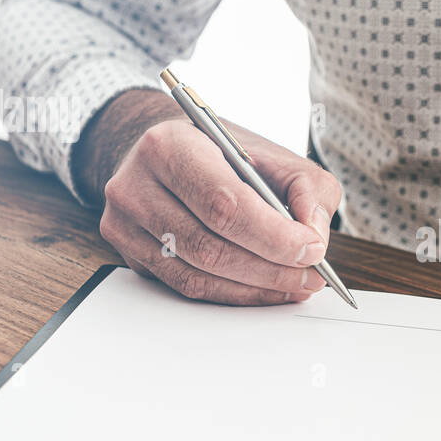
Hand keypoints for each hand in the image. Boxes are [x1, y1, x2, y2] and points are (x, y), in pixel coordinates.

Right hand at [77, 90, 341, 304]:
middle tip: (311, 275)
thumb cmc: (224, 154)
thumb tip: (314, 237)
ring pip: (197, 275)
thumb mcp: (276, 155)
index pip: (224, 204)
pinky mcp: (130, 254)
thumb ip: (307, 190)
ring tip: (295, 284)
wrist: (169, 154)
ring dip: (254, 288)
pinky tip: (263, 288)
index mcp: (170, 146)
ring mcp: (126, 225)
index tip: (313, 249)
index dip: (273, 236)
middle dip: (271, 268)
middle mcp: (136, 186)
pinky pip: (186, 286)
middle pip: (209, 246)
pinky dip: (232, 294)